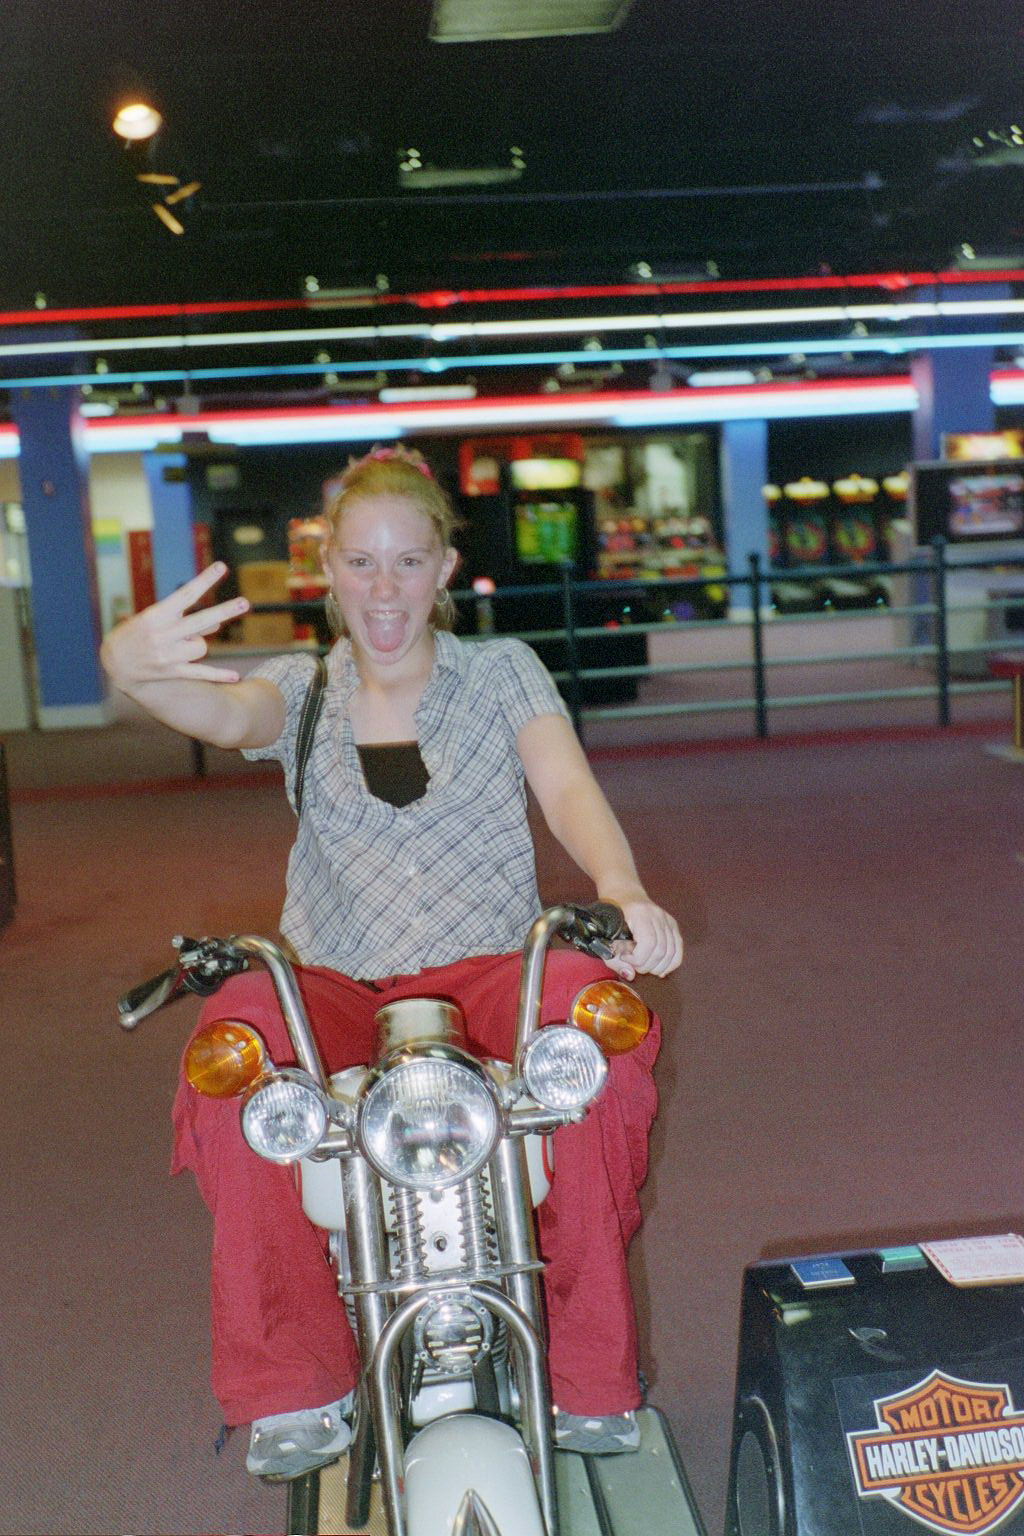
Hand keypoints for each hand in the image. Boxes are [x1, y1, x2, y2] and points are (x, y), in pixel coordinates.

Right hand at [101, 563, 249, 690]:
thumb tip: (217, 625)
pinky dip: (218, 675)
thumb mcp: (155, 619)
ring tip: (180, 645)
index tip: (222, 567)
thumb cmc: (138, 634)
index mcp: (157, 614)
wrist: (114, 663)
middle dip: (224, 612)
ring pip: (201, 647)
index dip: (205, 580)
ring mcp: (167, 654)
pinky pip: (200, 673)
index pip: (185, 594)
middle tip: (245, 603)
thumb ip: (186, 619)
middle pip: (200, 621)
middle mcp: (162, 634)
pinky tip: (235, 677)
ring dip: (198, 644)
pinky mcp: (171, 672)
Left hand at [601, 895, 683, 980]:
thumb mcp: (605, 933)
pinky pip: (678, 949)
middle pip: (661, 950)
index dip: (638, 959)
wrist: (624, 893)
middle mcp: (657, 915)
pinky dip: (671, 963)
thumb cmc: (612, 913)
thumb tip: (630, 975)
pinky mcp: (672, 925)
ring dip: (657, 967)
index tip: (625, 958)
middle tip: (633, 965)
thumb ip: (613, 957)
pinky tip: (661, 970)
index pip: (649, 944)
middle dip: (646, 965)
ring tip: (644, 967)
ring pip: (671, 952)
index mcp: (640, 913)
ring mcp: (667, 919)